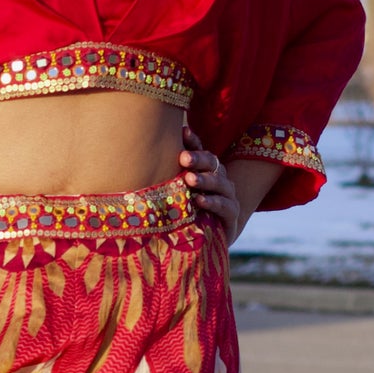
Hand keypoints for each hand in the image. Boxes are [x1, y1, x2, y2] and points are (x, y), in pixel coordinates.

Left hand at [179, 126, 241, 243]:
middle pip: (212, 162)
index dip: (194, 141)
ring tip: (189, 179)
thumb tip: (142, 159)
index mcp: (205, 170)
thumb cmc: (187, 212)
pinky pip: (224, 205)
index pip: (201, 150)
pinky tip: (200, 200)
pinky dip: (212, 202)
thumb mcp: (176, 194)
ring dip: (204, 180)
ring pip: (220, 182)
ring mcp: (228, 195)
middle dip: (198, 159)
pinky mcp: (232, 214)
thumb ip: (168, 177)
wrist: (210, 240)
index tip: (183, 132)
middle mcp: (219, 178)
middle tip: (183, 158)